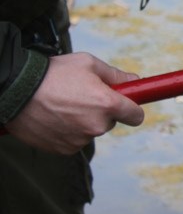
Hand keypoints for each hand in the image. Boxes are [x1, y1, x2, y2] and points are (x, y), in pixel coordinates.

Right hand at [4, 53, 143, 153]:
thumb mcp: (89, 64)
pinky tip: (55, 117)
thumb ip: (116, 76)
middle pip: (111, 122)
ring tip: (63, 105)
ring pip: (92, 131)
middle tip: (82, 97)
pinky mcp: (64, 149)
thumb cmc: (54, 73)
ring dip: (84, 122)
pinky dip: (69, 131)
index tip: (127, 105)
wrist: (16, 91)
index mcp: (107, 104)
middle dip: (102, 111)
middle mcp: (97, 125)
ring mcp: (80, 139)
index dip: (132, 109)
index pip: (136, 116)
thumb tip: (135, 81)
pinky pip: (75, 140)